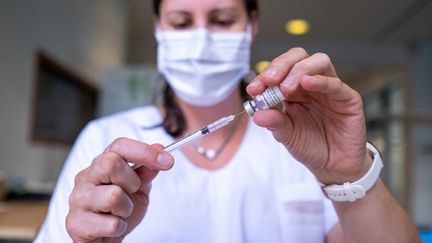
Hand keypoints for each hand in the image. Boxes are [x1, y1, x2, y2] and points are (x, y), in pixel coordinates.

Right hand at [66, 138, 173, 241]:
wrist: (105, 238)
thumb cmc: (119, 209)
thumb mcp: (139, 188)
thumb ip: (147, 170)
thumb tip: (159, 148)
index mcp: (101, 163)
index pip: (119, 146)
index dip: (144, 151)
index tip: (167, 161)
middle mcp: (86, 177)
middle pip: (110, 163)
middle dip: (131, 181)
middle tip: (132, 192)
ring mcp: (78, 199)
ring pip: (113, 196)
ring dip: (126, 208)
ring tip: (120, 212)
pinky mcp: (76, 222)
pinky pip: (112, 224)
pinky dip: (120, 227)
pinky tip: (111, 226)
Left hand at [247, 48, 370, 184]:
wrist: (333, 166)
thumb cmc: (310, 146)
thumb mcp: (286, 135)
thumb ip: (274, 123)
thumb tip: (256, 114)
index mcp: (293, 90)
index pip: (279, 71)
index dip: (265, 76)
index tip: (254, 89)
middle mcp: (311, 85)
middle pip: (298, 58)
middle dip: (281, 65)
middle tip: (269, 80)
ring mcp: (330, 89)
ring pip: (318, 62)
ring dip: (299, 69)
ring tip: (286, 86)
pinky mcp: (348, 98)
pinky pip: (335, 83)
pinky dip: (320, 80)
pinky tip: (306, 83)